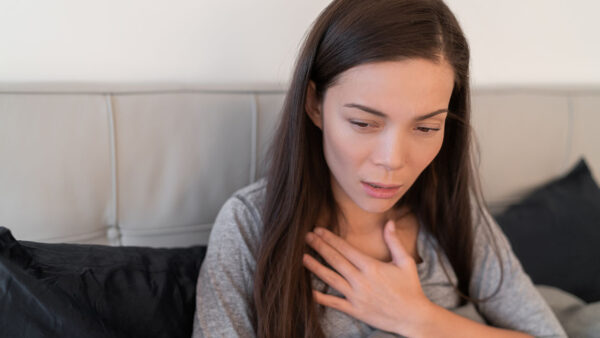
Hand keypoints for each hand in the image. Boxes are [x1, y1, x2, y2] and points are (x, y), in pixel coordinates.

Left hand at [303, 220, 431, 334]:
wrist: (412, 317)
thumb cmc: (410, 287)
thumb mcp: (406, 262)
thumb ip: (394, 241)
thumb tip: (389, 221)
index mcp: (372, 267)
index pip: (346, 249)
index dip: (330, 238)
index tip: (319, 230)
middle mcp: (361, 280)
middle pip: (335, 260)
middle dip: (319, 247)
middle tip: (306, 237)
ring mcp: (356, 296)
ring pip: (331, 279)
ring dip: (315, 267)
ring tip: (302, 257)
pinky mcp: (354, 310)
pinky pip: (333, 303)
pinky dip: (320, 297)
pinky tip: (308, 289)